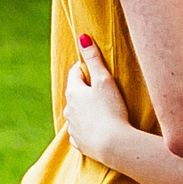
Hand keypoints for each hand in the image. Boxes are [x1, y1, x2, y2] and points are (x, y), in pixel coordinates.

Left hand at [61, 34, 130, 159]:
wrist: (113, 145)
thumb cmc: (111, 110)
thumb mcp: (104, 80)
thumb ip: (93, 59)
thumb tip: (82, 38)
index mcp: (73, 92)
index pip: (75, 73)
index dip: (84, 66)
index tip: (94, 64)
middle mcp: (69, 110)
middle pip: (74, 93)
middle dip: (83, 87)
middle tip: (97, 84)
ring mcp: (73, 128)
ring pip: (75, 113)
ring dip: (83, 108)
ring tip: (97, 107)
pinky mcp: (80, 143)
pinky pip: (79, 132)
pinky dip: (84, 128)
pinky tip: (92, 128)